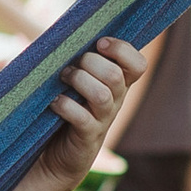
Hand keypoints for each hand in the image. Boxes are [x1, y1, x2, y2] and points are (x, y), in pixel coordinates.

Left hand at [23, 33, 144, 190]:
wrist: (53, 158)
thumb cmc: (61, 110)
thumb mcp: (73, 82)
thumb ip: (76, 59)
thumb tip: (63, 32)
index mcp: (116, 85)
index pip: (137, 64)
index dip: (122, 50)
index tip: (99, 43)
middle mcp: (114, 102)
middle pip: (115, 75)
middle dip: (90, 62)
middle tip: (71, 66)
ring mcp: (102, 121)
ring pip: (103, 95)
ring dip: (79, 81)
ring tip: (62, 79)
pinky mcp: (87, 138)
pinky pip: (83, 119)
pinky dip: (67, 106)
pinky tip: (54, 103)